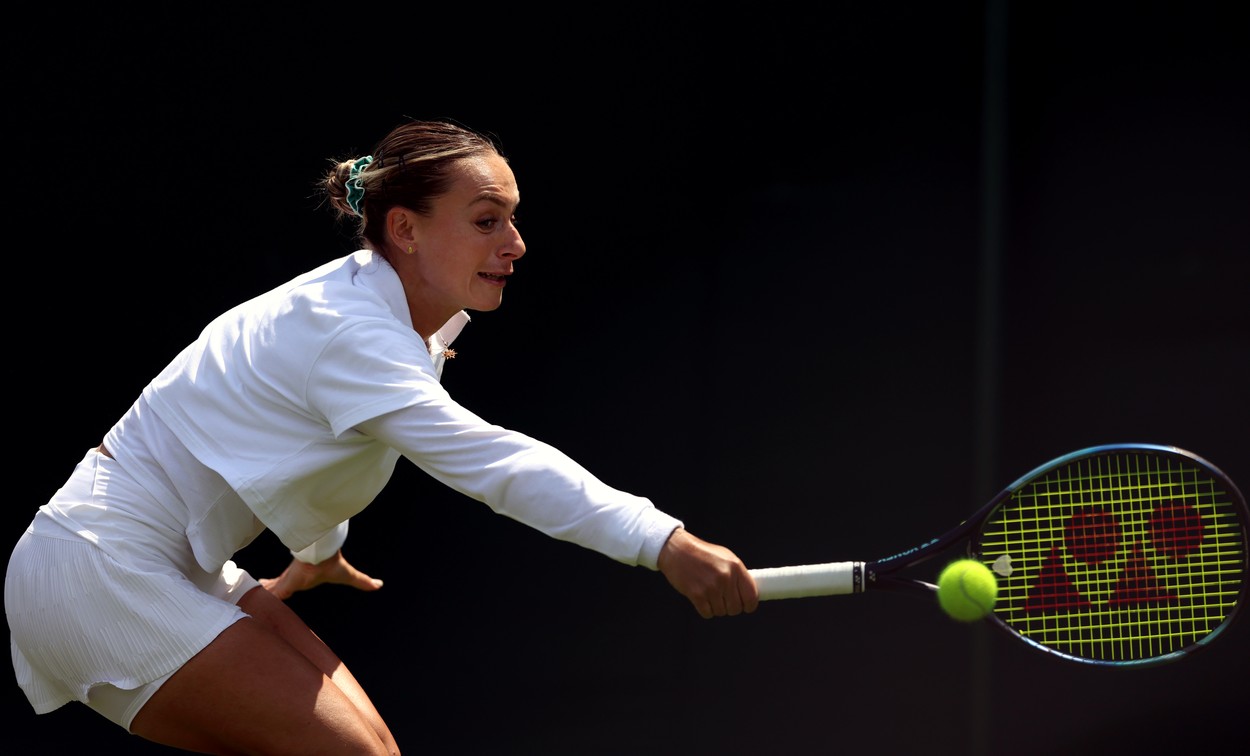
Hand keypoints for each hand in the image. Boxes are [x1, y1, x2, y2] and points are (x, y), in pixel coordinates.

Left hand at [259, 550, 383, 600]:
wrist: (322, 555)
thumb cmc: (333, 564)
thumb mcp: (350, 576)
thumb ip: (363, 581)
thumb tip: (380, 584)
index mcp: (308, 577)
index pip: (295, 581)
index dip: (287, 584)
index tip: (281, 584)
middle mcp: (296, 578)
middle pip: (281, 584)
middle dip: (273, 586)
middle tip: (263, 587)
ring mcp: (289, 581)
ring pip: (275, 589)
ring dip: (266, 592)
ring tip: (256, 593)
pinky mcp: (285, 584)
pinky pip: (271, 594)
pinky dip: (264, 597)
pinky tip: (255, 599)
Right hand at [657, 528, 758, 618]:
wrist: (677, 550)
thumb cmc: (701, 553)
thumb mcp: (725, 557)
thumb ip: (737, 574)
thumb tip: (747, 592)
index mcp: (736, 567)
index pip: (751, 596)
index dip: (749, 605)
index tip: (745, 606)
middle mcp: (725, 578)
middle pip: (736, 608)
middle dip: (730, 607)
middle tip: (722, 600)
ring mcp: (711, 587)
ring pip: (721, 612)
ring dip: (716, 607)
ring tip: (709, 595)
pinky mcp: (697, 595)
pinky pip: (708, 613)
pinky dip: (705, 610)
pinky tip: (701, 599)